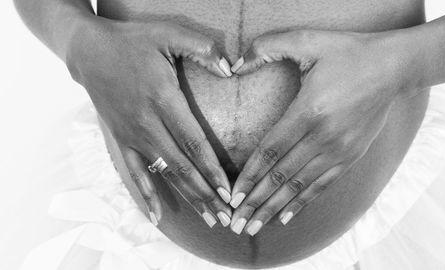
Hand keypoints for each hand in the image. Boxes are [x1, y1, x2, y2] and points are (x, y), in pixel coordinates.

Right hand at [65, 18, 233, 227]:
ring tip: (209, 218)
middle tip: (228, 216)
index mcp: (162, 98)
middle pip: (182, 165)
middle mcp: (147, 123)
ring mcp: (132, 135)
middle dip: (207, 193)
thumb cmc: (132, 41)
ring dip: (188, 197)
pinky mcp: (121, 139)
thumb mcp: (168, 34)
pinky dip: (146, 195)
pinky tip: (157, 216)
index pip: (194, 142)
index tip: (229, 191)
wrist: (88, 51)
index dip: (212, 169)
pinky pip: (135, 173)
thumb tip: (230, 69)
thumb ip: (201, 48)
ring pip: (165, 173)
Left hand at [228, 30, 414, 234]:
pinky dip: (303, 202)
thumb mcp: (308, 40)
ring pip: (299, 186)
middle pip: (281, 176)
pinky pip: (322, 185)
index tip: (232, 196)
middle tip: (235, 223)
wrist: (394, 67)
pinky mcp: (351, 156)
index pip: (270, 152)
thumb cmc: (349, 52)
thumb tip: (233, 64)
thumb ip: (267, 47)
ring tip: (254, 226)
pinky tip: (287, 216)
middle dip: (256, 201)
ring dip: (274, 208)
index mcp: (309, 111)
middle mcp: (323, 137)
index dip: (249, 177)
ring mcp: (339, 150)